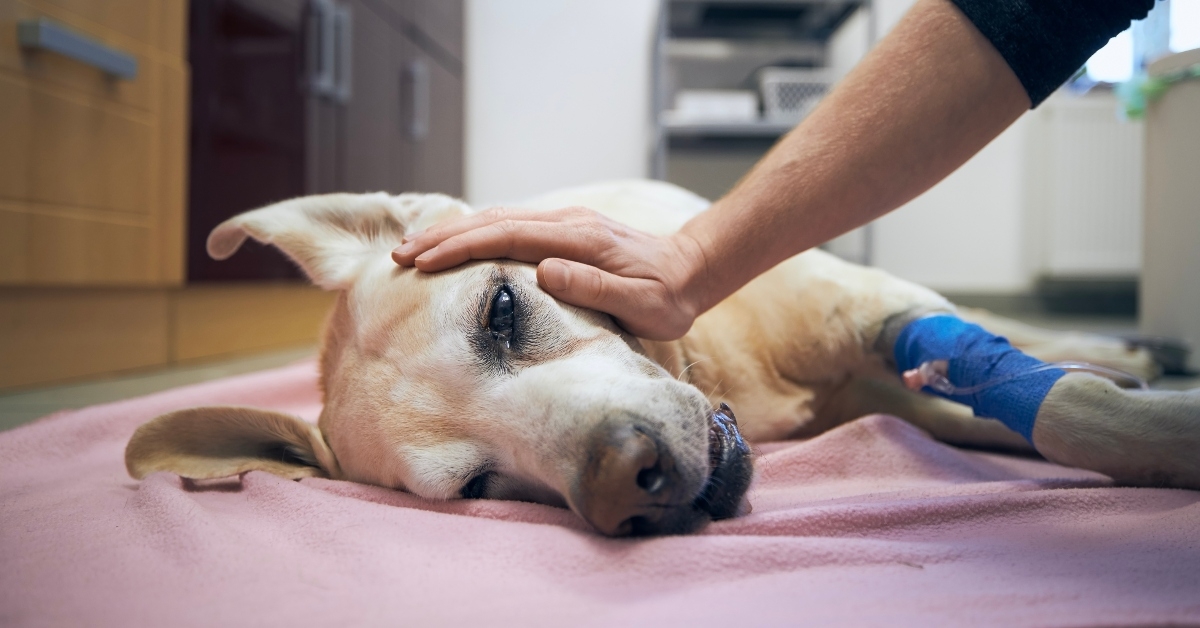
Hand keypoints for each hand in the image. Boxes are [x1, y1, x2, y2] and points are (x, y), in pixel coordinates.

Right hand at [391, 206, 708, 340]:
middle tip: (398, 254)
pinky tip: (453, 242)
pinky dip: (475, 231)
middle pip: (492, 221)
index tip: (424, 262)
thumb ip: (594, 286)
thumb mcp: (641, 304)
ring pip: (497, 219)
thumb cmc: (667, 297)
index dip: (462, 247)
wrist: (692, 270)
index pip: (507, 237)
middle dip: (442, 236)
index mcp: (579, 239)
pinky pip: (509, 224)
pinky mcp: (563, 229)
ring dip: (453, 232)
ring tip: (413, 248)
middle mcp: (567, 222)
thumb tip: (543, 270)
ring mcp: (564, 222)